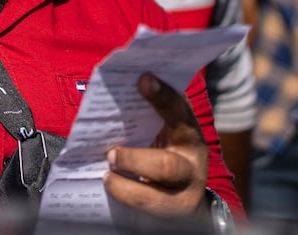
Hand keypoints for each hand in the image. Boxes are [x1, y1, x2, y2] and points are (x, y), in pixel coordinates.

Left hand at [102, 73, 210, 217]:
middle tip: (111, 153)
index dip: (164, 97)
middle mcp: (190, 169)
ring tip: (107, 178)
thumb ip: (150, 116)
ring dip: (126, 189)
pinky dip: (124, 206)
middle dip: (135, 160)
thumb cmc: (168, 152)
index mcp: (190, 138)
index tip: (144, 79)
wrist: (188, 194)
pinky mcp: (169, 219)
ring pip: (155, 201)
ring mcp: (182, 199)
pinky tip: (108, 194)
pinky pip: (144, 217)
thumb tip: (117, 88)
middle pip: (166, 166)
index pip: (180, 114)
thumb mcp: (167, 133)